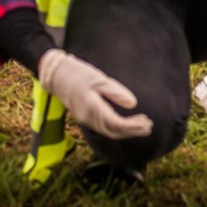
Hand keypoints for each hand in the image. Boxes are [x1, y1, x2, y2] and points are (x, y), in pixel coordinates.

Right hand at [37, 49, 151, 139]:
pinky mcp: (86, 117)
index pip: (115, 123)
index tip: (147, 122)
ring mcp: (86, 119)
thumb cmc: (80, 75)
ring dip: (127, 130)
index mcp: (92, 108)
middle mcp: (88, 118)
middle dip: (132, 131)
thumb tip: (133, 104)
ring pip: (109, 131)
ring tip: (144, 124)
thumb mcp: (100, 79)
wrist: (58, 77)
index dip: (132, 126)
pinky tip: (129, 122)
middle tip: (149, 125)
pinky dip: (118, 127)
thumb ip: (116, 92)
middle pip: (113, 131)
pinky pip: (104, 127)